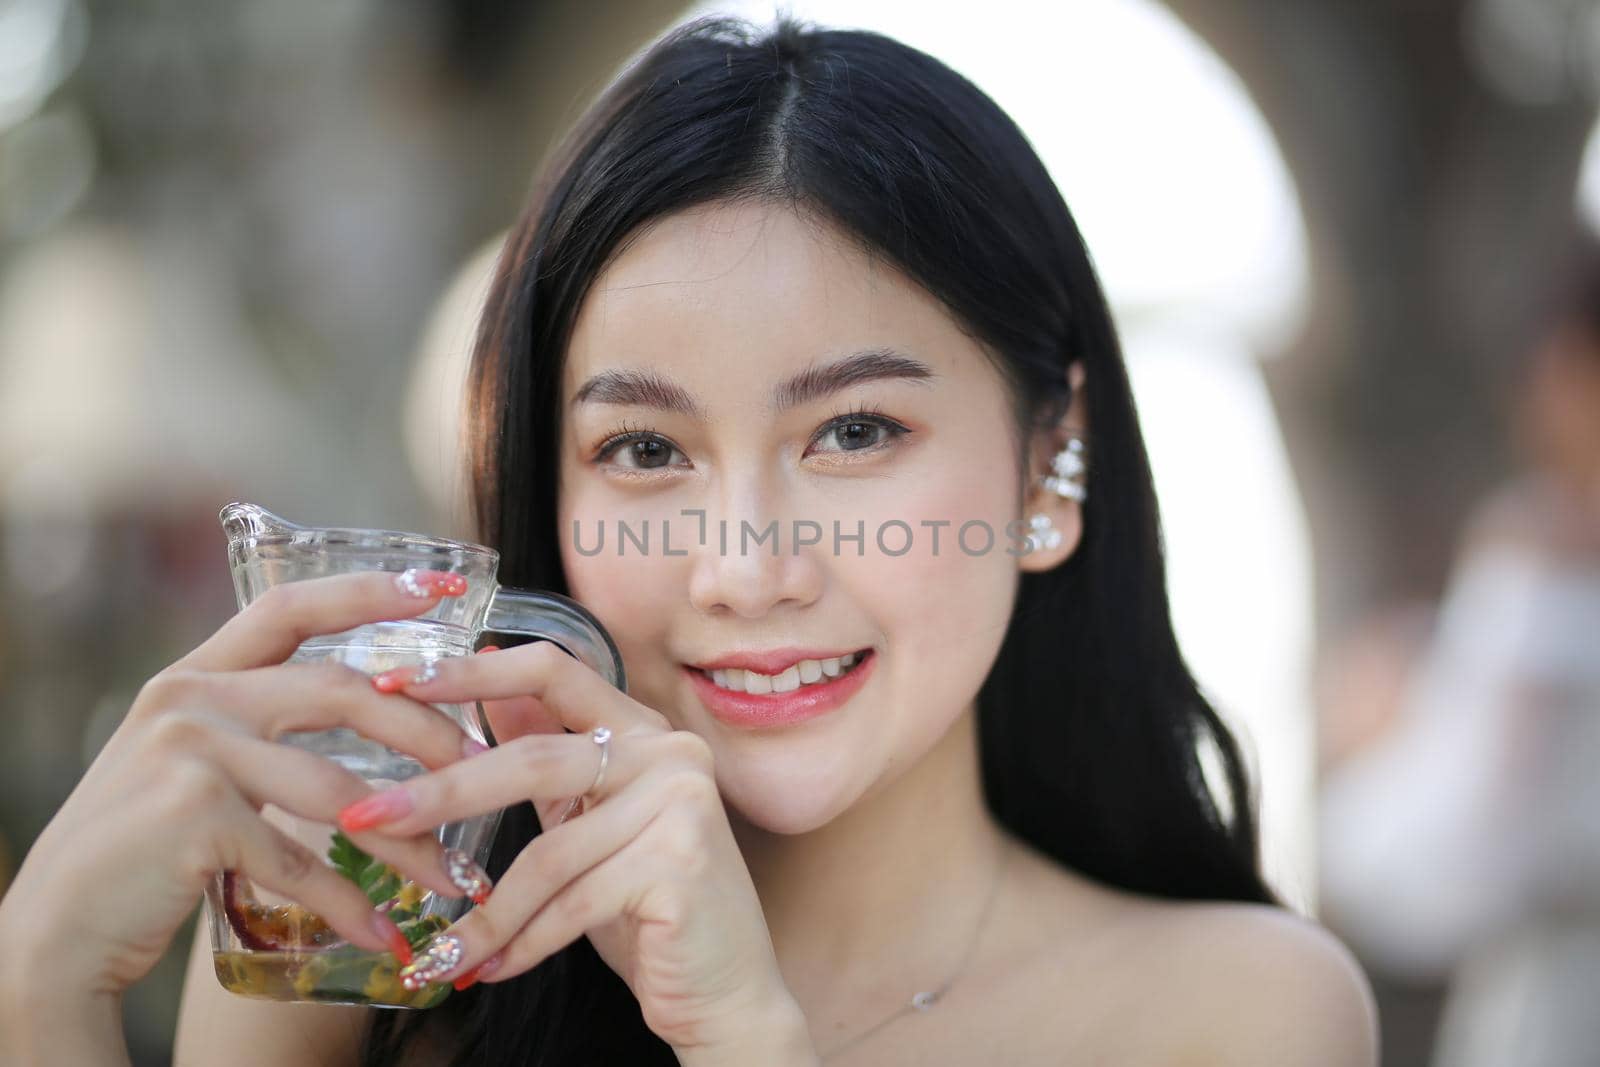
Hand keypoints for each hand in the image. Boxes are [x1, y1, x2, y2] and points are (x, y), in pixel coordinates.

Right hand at [0, 570, 491, 1001]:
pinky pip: (300, 859)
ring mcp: (190, 753)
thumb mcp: (193, 760)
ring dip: (406, 839)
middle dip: (423, 731)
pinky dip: (348, 903)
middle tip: (480, 766)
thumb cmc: (142, 847)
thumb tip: (374, 705)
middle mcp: (191, 697)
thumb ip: (258, 722)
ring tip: (454, 877)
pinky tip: (383, 931)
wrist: (57, 926)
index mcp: (197, 674)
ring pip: (337, 789)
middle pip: (341, 692)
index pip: (293, 606)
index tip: (446, 586)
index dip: (371, 591)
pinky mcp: (195, 817)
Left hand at [342, 642, 816, 1058]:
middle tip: (364, 817)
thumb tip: (483, 689)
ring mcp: (682, 803)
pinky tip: (490, 969)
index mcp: (644, 729)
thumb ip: (546, 756)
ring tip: (438, 950)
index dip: (472, 671)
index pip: (553, 667)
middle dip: (442, 792)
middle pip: (535, 757)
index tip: (395, 681)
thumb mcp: (587, 823)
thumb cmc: (648, 909)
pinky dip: (520, 943)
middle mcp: (671, 751)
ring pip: (548, 852)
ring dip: (483, 913)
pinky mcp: (680, 861)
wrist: (724, 991)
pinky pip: (571, 903)